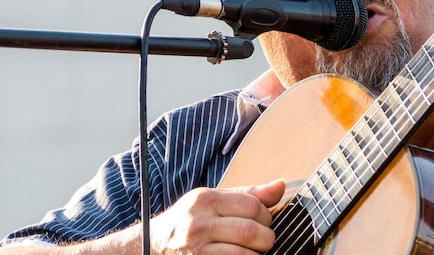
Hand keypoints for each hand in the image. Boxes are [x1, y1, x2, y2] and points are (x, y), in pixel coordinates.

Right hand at [151, 179, 285, 254]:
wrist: (153, 245)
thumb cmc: (189, 220)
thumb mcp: (212, 200)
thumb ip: (247, 195)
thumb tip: (281, 185)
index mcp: (206, 200)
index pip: (252, 205)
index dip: (266, 216)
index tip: (264, 221)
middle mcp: (199, 224)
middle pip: (251, 232)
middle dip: (266, 238)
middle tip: (263, 240)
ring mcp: (197, 250)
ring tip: (252, 251)